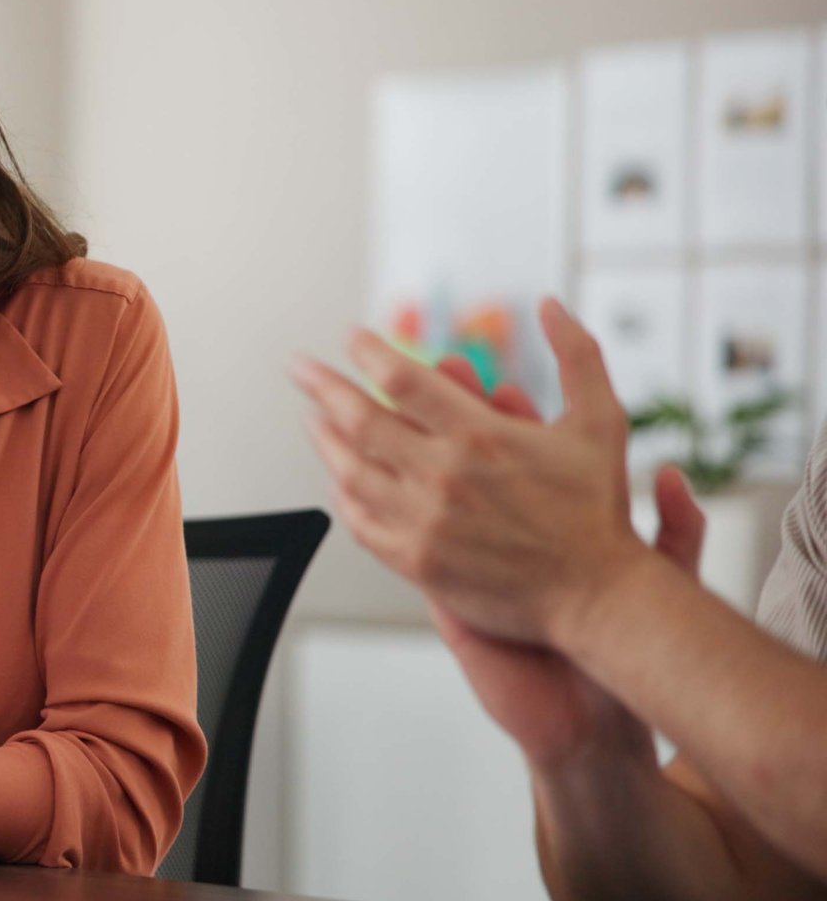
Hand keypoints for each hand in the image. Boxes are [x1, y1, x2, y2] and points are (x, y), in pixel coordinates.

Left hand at [292, 297, 657, 645]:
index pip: (402, 378)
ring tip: (313, 419)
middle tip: (300, 368)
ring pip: (349, 470)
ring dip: (324, 439)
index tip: (354, 339)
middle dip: (321, 386)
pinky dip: (343, 495)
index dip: (370, 352)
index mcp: (481, 436)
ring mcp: (425, 521)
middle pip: (359, 419)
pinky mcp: (417, 561)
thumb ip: (577, 355)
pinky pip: (361, 522)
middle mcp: (445, 476)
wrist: (596, 595)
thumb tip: (551, 305)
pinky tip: (339, 479)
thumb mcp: (601, 420)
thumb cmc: (596, 510)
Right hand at [392, 359, 706, 767]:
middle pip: (463, 456)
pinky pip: (403, 540)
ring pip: (425, 489)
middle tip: (442, 374)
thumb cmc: (605, 649)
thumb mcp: (658, 579)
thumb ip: (676, 531)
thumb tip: (676, 477)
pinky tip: (382, 483)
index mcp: (542, 525)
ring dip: (416, 447)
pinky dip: (391, 509)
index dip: (507, 415)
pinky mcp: (439, 593)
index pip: (518, 457)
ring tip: (412, 415)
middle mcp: (496, 533)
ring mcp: (461, 559)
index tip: (503, 386)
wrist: (581, 710)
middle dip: (449, 414)